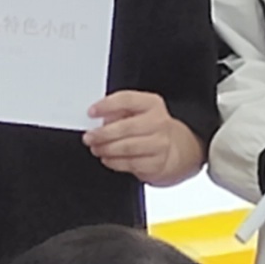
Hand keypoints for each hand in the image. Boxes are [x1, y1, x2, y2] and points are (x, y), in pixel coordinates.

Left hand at [83, 91, 202, 184]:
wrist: (175, 150)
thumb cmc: (149, 128)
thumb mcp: (137, 113)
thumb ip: (118, 112)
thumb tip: (99, 119)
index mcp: (152, 104)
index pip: (127, 100)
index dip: (106, 106)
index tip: (91, 112)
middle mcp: (158, 122)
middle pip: (126, 127)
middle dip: (103, 134)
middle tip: (89, 137)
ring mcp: (160, 144)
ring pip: (127, 147)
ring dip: (106, 149)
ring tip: (96, 148)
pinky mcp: (157, 163)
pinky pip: (130, 163)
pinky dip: (114, 162)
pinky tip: (107, 158)